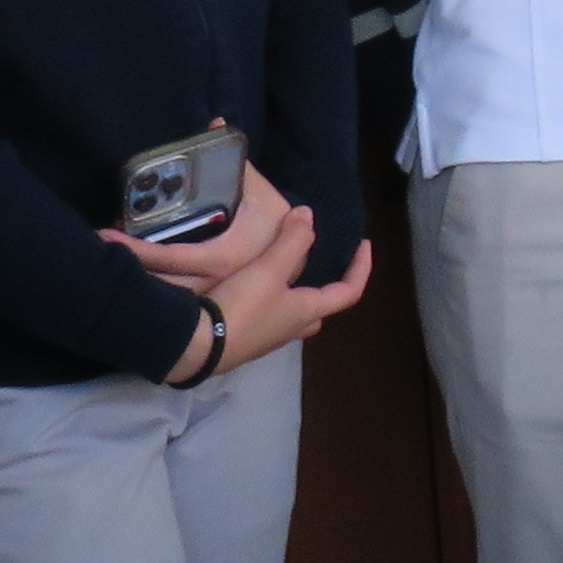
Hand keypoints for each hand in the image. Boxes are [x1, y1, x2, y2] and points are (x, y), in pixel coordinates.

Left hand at [105, 151, 299, 293]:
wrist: (298, 254)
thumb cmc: (275, 220)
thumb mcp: (259, 190)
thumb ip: (236, 160)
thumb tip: (217, 122)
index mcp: (229, 255)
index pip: (177, 257)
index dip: (142, 251)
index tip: (111, 237)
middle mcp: (220, 281)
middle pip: (166, 284)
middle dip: (131, 269)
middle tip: (101, 250)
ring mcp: (216, 297)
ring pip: (170, 299)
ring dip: (140, 283)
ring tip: (108, 262)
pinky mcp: (212, 302)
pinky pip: (177, 301)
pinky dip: (154, 293)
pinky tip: (131, 278)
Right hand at [156, 204, 371, 378]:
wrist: (197, 347)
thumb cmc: (242, 307)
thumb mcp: (269, 269)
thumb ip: (291, 241)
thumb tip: (309, 216)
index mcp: (307, 311)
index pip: (348, 292)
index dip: (361, 268)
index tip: (364, 245)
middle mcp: (291, 329)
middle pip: (318, 310)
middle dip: (324, 290)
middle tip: (319, 268)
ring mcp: (267, 339)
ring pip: (291, 316)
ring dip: (292, 295)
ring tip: (281, 272)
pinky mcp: (243, 342)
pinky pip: (265, 319)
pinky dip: (267, 301)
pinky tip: (249, 288)